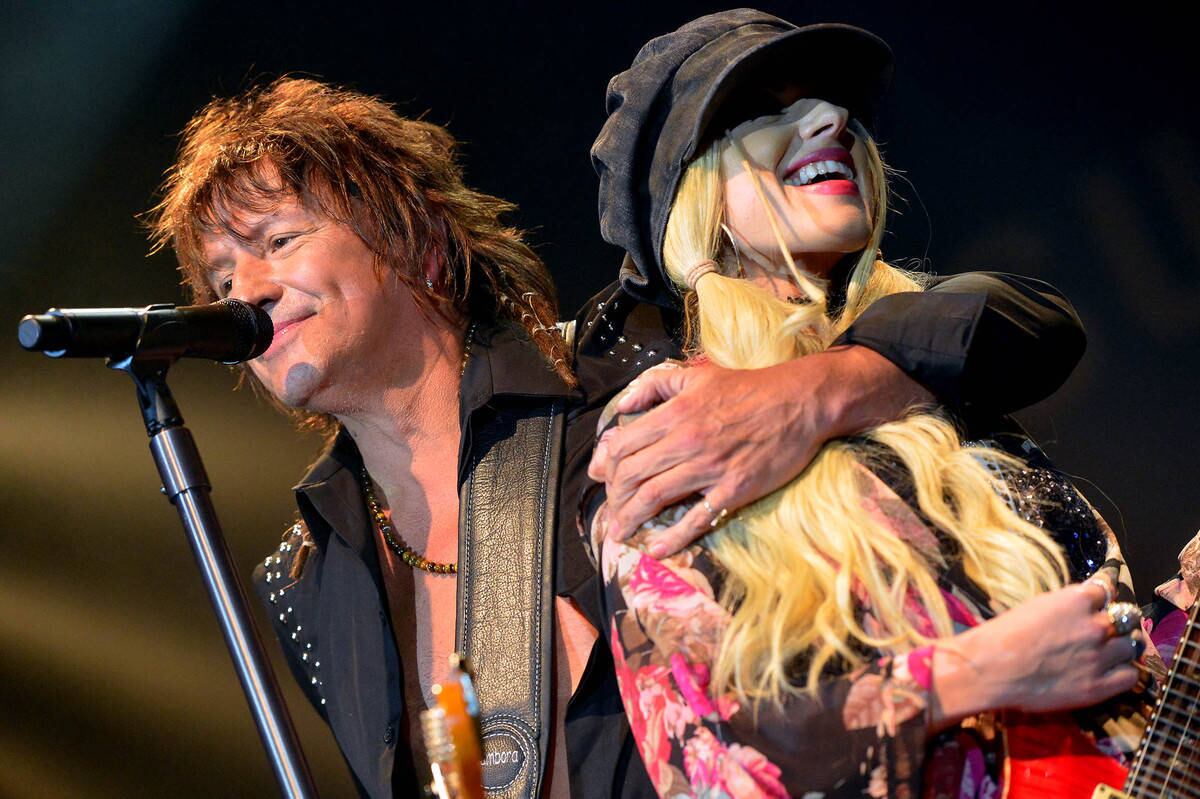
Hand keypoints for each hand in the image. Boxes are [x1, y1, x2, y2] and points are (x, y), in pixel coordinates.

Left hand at [586, 345, 931, 556]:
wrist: (798, 402)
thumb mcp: (696, 374)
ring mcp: (709, 469)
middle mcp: (685, 442)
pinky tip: (656, 548)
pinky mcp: (733, 490)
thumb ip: (653, 385)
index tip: (600, 476)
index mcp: (674, 414)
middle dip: (613, 496)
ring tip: (620, 531)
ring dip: (629, 518)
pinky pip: (695, 518)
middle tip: (611, 508)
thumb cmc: (747, 388)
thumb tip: (623, 406)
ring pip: (654, 498)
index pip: (622, 445)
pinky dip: (672, 537)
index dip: (605, 464)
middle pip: (632, 475)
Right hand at [931, 577, 1142, 727]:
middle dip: (1120, 621)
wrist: (991, 669)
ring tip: (1109, 651)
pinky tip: (1111, 670)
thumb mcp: (1036, 606)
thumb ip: (1066, 604)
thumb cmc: (1003, 635)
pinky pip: (1130, 674)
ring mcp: (1100, 656)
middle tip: (1110, 628)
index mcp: (1076, 601)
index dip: (1103, 596)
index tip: (1101, 601)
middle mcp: (1094, 625)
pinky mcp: (1100, 685)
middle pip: (1127, 617)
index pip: (1106, 589)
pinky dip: (1124, 670)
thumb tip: (1083, 602)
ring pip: (1131, 645)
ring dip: (1122, 646)